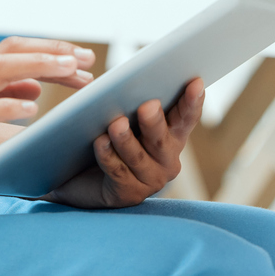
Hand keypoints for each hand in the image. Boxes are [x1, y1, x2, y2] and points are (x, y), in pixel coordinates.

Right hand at [0, 38, 94, 190]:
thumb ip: (0, 95)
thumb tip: (37, 89)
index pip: (15, 49)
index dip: (50, 51)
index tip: (82, 60)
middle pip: (14, 50)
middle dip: (54, 51)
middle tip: (88, 59)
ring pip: (2, 68)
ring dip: (39, 66)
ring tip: (70, 71)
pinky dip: (10, 105)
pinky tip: (33, 111)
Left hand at [46, 77, 203, 208]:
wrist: (79, 176)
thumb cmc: (108, 136)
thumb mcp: (122, 116)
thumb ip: (129, 101)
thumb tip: (121, 81)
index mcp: (171, 135)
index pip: (185, 117)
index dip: (192, 101)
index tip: (195, 82)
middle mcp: (167, 160)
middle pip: (162, 139)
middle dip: (154, 122)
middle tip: (147, 106)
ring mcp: (150, 180)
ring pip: (138, 157)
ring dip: (126, 140)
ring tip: (116, 124)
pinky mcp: (128, 194)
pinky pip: (118, 172)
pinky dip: (108, 156)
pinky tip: (100, 142)